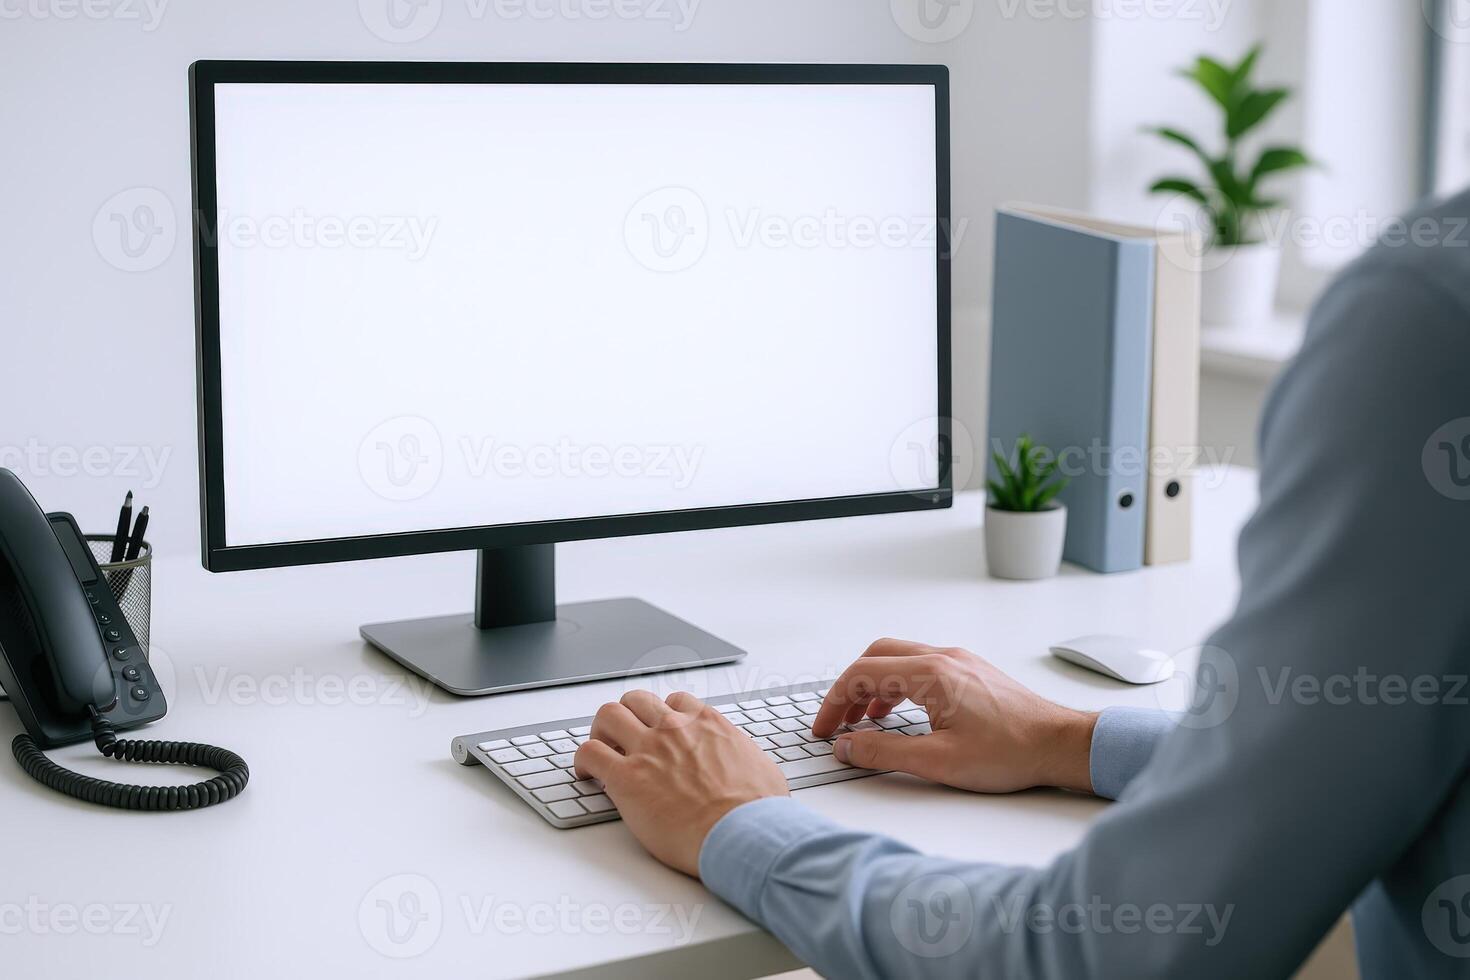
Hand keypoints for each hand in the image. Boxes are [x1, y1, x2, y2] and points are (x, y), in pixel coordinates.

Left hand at [574, 690, 788, 876]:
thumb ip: (744, 759)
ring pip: (609, 715)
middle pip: (637, 700)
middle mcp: (675, 729)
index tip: (660, 733)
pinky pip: (590, 753)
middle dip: (628, 716)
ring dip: (602, 731)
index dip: (664, 718)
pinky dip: (583, 760)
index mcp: (708, 724)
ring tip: (602, 751)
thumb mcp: (762, 769)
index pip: (676, 702)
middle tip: (624, 738)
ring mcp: (648, 750)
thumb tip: (749, 768)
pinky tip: (586, 775)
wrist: (743, 835)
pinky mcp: (626, 778)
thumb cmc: (758, 812)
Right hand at [812, 638, 1097, 793]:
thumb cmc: (1011, 753)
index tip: (823, 729)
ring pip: (898, 659)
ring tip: (863, 723)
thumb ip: (884, 752)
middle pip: (876, 657)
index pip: (862, 674)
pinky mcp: (970, 671)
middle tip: (836, 722)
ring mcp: (959, 661)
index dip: (834, 702)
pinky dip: (898, 686)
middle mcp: (943, 657)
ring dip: (874, 687)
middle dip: (849, 689)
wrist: (1060, 744)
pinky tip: (899, 715)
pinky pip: (920, 667)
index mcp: (931, 673)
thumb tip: (847, 746)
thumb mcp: (938, 761)